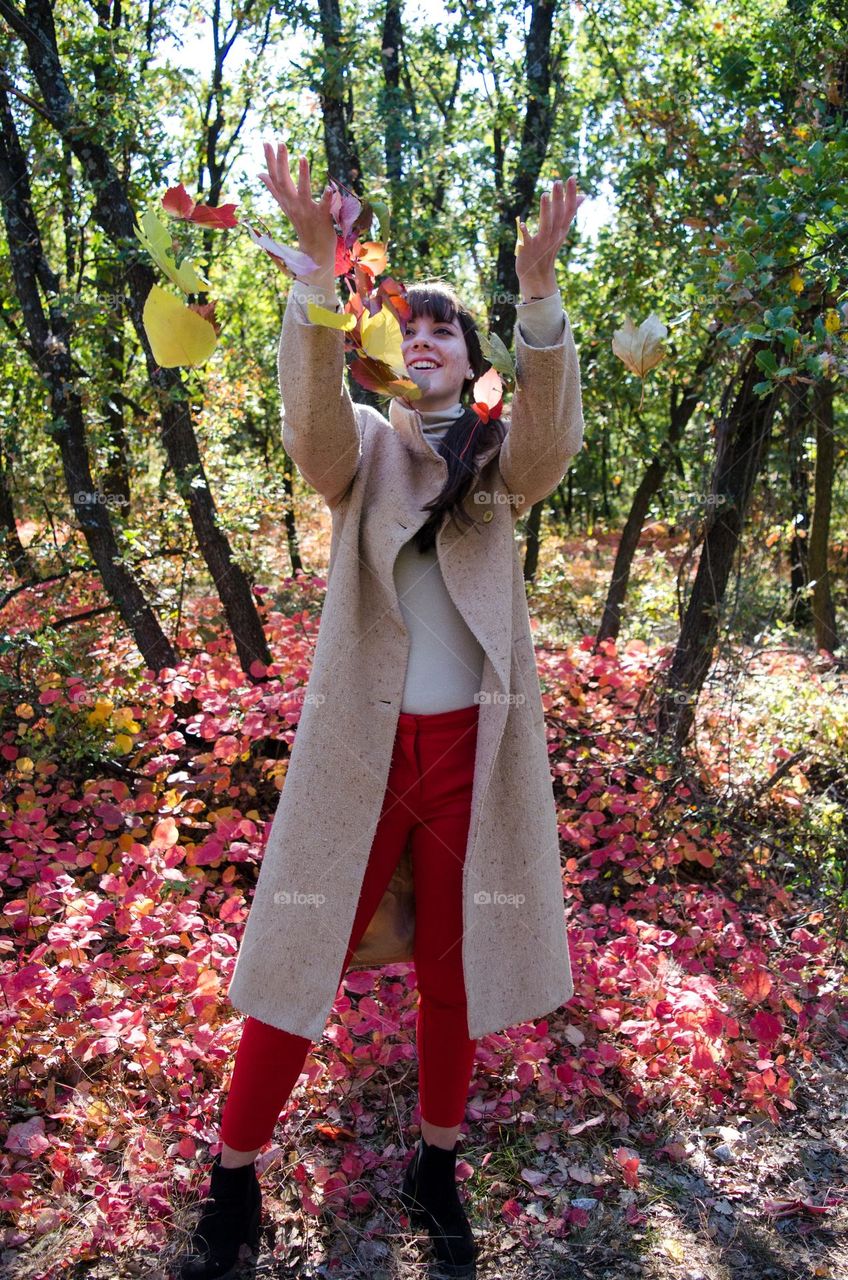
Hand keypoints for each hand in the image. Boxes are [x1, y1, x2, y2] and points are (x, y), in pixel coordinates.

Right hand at [260, 140, 336, 278]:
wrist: (314, 251)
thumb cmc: (302, 225)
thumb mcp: (286, 206)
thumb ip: (274, 189)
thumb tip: (260, 174)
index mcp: (286, 201)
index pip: (275, 178)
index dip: (270, 160)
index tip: (266, 142)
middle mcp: (294, 205)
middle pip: (284, 182)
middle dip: (281, 163)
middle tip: (281, 143)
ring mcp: (307, 212)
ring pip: (303, 192)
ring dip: (302, 176)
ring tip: (303, 158)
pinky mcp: (321, 219)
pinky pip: (323, 207)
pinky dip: (326, 198)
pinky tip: (330, 188)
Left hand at [515, 175, 584, 295]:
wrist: (537, 276)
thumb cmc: (547, 249)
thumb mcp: (561, 230)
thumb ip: (570, 212)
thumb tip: (583, 196)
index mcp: (561, 229)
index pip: (569, 210)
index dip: (571, 195)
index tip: (572, 178)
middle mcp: (554, 235)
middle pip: (558, 215)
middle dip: (558, 199)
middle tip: (557, 181)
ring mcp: (542, 243)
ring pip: (546, 226)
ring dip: (545, 211)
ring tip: (544, 195)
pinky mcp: (528, 250)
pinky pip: (527, 241)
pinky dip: (525, 234)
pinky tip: (521, 224)